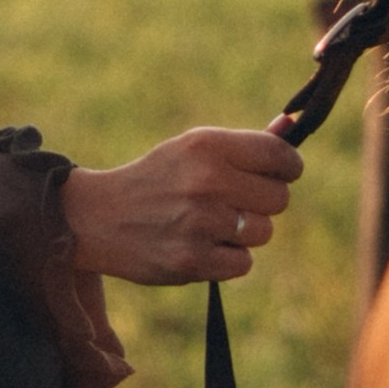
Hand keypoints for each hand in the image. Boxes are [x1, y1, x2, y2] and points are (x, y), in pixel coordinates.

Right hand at [61, 124, 302, 287]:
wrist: (97, 218)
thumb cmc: (156, 180)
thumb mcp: (191, 149)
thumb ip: (243, 145)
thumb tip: (290, 125)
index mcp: (207, 146)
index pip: (281, 156)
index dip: (287, 168)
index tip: (278, 174)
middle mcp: (207, 181)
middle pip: (279, 198)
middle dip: (261, 202)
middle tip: (231, 202)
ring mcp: (201, 223)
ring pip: (263, 232)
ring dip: (243, 232)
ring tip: (209, 224)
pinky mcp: (193, 260)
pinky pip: (243, 262)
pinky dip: (227, 258)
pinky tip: (200, 245)